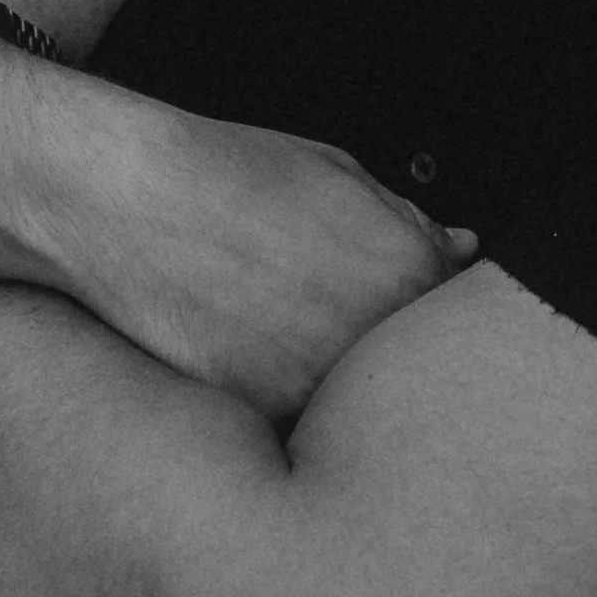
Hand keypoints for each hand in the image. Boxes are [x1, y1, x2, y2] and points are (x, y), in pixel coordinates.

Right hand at [66, 105, 477, 420]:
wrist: (129, 202)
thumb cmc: (232, 176)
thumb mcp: (337, 175)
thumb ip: (410, 222)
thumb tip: (467, 246)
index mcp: (411, 270)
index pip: (447, 316)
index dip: (401, 304)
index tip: (357, 290)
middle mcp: (379, 335)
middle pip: (403, 367)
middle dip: (373, 347)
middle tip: (309, 307)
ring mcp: (321, 382)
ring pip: (350, 401)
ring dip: (328, 380)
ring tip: (269, 322)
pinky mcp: (264, 413)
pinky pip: (293, 421)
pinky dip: (277, 397)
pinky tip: (240, 349)